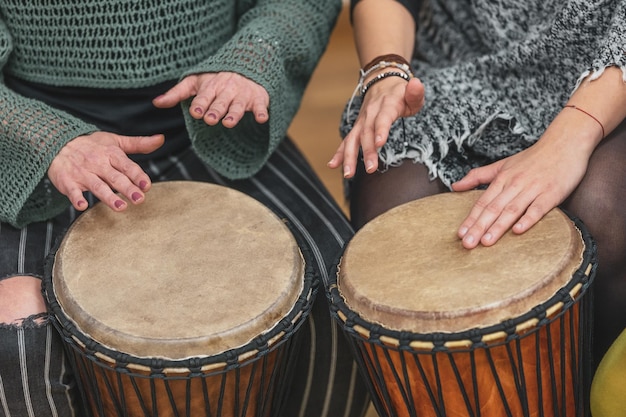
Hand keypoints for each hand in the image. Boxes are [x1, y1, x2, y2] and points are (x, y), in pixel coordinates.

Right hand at [48, 132, 163, 211]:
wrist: (57, 143)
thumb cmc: (91, 145)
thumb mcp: (115, 141)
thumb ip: (139, 144)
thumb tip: (161, 139)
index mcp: (111, 154)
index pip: (127, 166)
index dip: (138, 176)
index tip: (147, 185)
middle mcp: (98, 164)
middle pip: (115, 178)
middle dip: (128, 188)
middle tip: (140, 199)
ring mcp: (83, 173)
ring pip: (97, 186)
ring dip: (108, 197)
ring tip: (121, 207)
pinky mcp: (67, 181)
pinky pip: (72, 191)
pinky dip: (76, 198)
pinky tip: (82, 206)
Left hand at [153, 72, 269, 127]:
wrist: (245, 65)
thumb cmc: (215, 79)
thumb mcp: (195, 82)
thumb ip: (176, 94)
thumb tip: (156, 103)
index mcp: (210, 87)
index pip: (204, 96)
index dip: (200, 104)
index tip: (196, 112)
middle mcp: (227, 91)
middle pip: (221, 102)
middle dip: (216, 110)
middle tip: (210, 119)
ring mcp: (243, 95)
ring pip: (239, 106)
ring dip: (235, 114)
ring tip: (229, 122)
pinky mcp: (258, 99)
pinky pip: (261, 106)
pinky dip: (262, 112)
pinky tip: (262, 118)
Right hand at [328, 76, 423, 177]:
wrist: (381, 82)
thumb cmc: (400, 93)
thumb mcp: (412, 92)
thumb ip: (415, 92)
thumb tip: (416, 84)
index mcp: (387, 104)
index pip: (383, 118)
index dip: (381, 129)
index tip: (380, 143)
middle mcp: (371, 113)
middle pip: (367, 133)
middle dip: (368, 151)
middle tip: (371, 168)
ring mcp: (362, 121)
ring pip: (354, 139)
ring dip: (350, 156)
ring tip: (349, 173)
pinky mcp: (357, 128)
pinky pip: (347, 141)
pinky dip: (339, 153)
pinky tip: (332, 165)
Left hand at [451, 113, 596, 248]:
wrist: (565, 143)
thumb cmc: (532, 157)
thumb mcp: (502, 165)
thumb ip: (478, 176)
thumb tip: (455, 186)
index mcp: (502, 179)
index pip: (483, 202)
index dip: (471, 219)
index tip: (460, 234)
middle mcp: (515, 184)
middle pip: (493, 208)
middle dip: (479, 227)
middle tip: (467, 244)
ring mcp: (533, 188)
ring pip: (512, 209)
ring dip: (498, 227)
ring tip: (486, 242)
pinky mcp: (552, 193)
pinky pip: (538, 208)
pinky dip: (528, 219)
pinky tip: (518, 231)